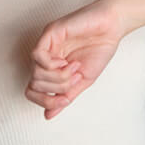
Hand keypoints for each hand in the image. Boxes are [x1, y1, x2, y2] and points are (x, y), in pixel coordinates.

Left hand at [28, 0, 128, 119]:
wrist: (112, 28)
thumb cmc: (100, 49)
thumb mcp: (84, 81)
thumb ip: (66, 97)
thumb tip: (48, 116)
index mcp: (51, 68)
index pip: (33, 91)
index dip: (45, 101)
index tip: (66, 98)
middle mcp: (45, 57)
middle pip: (35, 84)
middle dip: (57, 87)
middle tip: (75, 77)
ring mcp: (46, 45)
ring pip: (35, 72)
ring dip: (58, 76)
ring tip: (74, 67)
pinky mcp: (49, 33)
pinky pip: (37, 55)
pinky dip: (51, 64)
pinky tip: (65, 61)